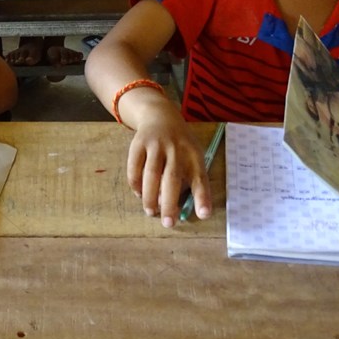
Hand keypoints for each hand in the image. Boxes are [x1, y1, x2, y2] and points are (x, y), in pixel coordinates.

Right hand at [127, 103, 209, 226]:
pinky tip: (138, 194)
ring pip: (151, 174)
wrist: (160, 115)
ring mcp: (156, 144)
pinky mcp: (138, 143)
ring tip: (150, 212)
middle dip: (169, 203)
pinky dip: (135, 183)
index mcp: (194, 154)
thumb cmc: (180, 145)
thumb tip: (178, 207)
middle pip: (172, 178)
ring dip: (149, 196)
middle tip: (168, 223)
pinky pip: (134, 166)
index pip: (200, 177)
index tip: (204, 215)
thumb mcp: (192, 155)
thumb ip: (189, 179)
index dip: (202, 197)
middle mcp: (175, 148)